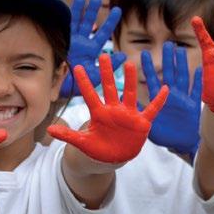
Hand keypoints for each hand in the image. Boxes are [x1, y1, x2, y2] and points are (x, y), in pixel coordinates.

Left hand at [47, 55, 167, 162]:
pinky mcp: (141, 123)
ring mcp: (128, 115)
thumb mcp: (82, 142)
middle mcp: (114, 110)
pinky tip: (165, 89)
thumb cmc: (98, 148)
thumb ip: (68, 135)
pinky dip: (158, 101)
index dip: (84, 82)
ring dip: (131, 80)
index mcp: (99, 113)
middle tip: (104, 55)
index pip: (90, 95)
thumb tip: (49, 129)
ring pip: (130, 94)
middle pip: (110, 88)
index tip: (77, 67)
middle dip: (107, 73)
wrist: (114, 157)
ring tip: (131, 64)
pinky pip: (152, 110)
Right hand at [60, 0, 127, 97]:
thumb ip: (110, 66)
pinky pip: (65, 27)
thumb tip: (124, 55)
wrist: (59, 91)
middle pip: (89, 23)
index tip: (117, 9)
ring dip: (81, 10)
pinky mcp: (61, 42)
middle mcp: (81, 43)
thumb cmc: (78, 86)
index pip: (103, 32)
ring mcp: (71, 41)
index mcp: (91, 50)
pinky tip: (72, 4)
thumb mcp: (97, 76)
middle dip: (93, 10)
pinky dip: (68, 15)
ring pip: (77, 22)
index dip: (110, 21)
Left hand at [141, 42, 200, 155]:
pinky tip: (199, 68)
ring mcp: (183, 99)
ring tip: (180, 50)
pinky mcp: (194, 105)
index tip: (144, 54)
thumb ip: (138, 113)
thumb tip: (125, 105)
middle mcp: (171, 96)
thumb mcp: (147, 125)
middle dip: (168, 59)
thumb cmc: (164, 136)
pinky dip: (198, 80)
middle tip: (167, 44)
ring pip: (182, 77)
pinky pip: (197, 91)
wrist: (181, 145)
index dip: (149, 67)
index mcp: (159, 99)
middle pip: (169, 73)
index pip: (152, 79)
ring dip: (182, 64)